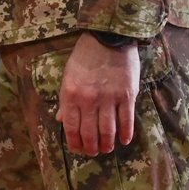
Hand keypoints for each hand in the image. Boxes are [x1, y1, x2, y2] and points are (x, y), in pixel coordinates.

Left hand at [58, 33, 140, 155]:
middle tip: (94, 152)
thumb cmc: (85, 55)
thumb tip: (61, 120)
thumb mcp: (68, 76)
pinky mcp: (127, 95)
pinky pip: (126, 121)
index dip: (75, 143)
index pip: (71, 128)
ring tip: (107, 149)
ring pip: (108, 131)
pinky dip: (125, 134)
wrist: (108, 37)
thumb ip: (66, 100)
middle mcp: (88, 100)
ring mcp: (108, 98)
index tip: (78, 150)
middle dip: (91, 148)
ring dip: (107, 144)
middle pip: (90, 133)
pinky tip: (123, 141)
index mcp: (70, 94)